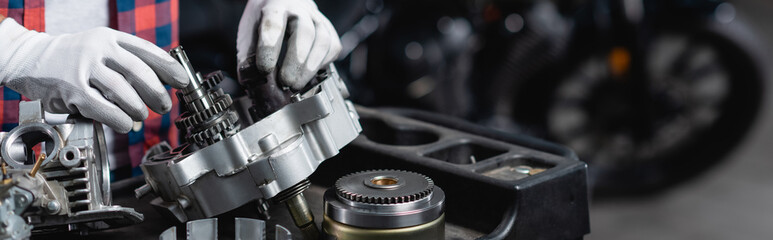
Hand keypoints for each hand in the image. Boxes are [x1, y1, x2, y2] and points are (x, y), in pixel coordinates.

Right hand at [0, 18, 187, 132]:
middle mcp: (98, 49)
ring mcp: (83, 67)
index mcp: (111, 38)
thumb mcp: (102, 49)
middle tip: (164, 106)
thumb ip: (128, 63)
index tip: (182, 82)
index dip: (169, 68)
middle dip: (157, 93)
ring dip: (138, 108)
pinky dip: (118, 119)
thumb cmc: (74, 59)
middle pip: (139, 72)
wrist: (32, 60)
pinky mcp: (71, 89)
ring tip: (142, 115)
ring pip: (122, 91)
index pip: (147, 51)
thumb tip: (161, 86)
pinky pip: (102, 108)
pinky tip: (124, 123)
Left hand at [237, 0, 341, 89]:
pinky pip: (333, 47)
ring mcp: (317, 19)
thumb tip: (253, 83)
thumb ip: (248, 58)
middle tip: (286, 83)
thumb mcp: (249, 34)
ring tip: (297, 85)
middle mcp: (299, 10)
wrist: (283, 4)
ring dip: (311, 67)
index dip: (269, 49)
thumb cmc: (264, 21)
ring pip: (323, 40)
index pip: (274, 25)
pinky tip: (311, 74)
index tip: (264, 70)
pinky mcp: (329, 29)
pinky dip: (323, 64)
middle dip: (296, 62)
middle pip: (304, 33)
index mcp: (275, 7)